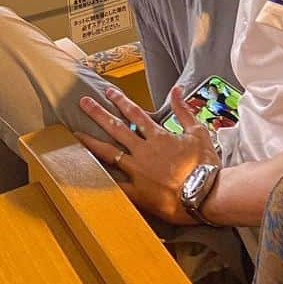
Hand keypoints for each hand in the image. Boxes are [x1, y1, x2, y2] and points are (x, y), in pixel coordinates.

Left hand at [76, 85, 218, 224]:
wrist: (206, 194)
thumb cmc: (205, 164)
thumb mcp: (198, 132)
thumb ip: (184, 110)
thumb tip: (176, 89)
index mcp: (158, 137)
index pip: (135, 114)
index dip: (121, 101)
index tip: (109, 92)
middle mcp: (144, 151)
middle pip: (116, 129)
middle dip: (98, 114)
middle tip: (83, 102)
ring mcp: (138, 172)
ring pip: (110, 154)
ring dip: (92, 142)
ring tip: (76, 134)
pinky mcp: (138, 193)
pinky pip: (116, 186)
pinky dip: (102, 180)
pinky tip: (87, 175)